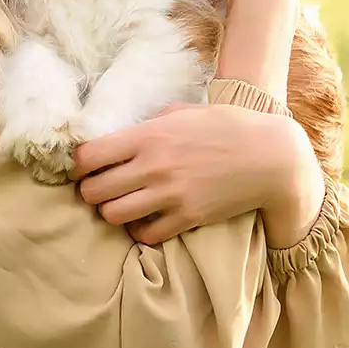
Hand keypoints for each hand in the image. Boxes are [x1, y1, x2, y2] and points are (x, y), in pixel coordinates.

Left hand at [67, 101, 301, 245]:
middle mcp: (154, 166)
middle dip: (90, 190)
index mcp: (148, 136)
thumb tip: (122, 135)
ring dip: (112, 211)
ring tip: (122, 204)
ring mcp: (170, 195)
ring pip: (113, 216)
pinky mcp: (187, 218)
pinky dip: (140, 230)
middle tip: (99, 188)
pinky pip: (145, 235)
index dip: (78, 164)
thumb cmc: (228, 126)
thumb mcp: (184, 112)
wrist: (270, 157)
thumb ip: (150, 123)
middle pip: (94, 191)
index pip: (89, 156)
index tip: (84, 166)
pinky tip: (146, 219)